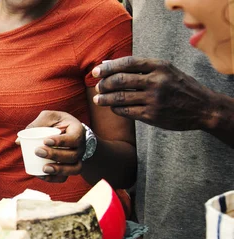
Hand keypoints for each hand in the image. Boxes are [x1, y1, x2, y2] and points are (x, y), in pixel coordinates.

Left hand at [23, 111, 84, 182]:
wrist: (67, 132)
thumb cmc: (56, 123)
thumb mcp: (49, 117)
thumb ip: (35, 125)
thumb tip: (18, 141)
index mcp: (78, 131)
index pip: (74, 138)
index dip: (62, 141)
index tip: (46, 141)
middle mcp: (81, 147)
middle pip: (73, 155)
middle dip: (55, 155)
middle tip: (38, 151)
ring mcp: (77, 159)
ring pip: (74, 169)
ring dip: (59, 170)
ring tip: (44, 169)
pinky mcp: (70, 168)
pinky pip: (66, 177)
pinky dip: (55, 179)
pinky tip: (43, 176)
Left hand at [92, 56, 216, 130]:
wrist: (202, 107)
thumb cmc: (179, 86)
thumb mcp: (166, 70)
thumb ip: (140, 67)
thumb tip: (108, 64)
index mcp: (160, 66)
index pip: (128, 63)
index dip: (109, 67)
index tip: (96, 71)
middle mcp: (157, 81)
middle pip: (121, 80)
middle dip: (104, 84)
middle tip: (97, 87)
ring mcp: (154, 99)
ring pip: (120, 97)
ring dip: (105, 98)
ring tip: (98, 99)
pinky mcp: (152, 115)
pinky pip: (126, 111)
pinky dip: (116, 108)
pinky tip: (113, 107)